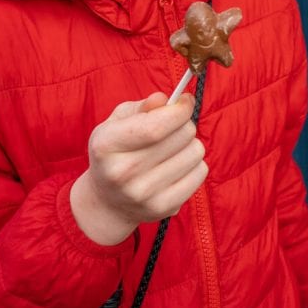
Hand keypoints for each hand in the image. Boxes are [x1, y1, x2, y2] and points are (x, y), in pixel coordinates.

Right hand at [70, 92, 207, 244]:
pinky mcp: (162, 208)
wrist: (107, 202)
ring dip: (190, 144)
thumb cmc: (116, 151)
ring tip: (174, 149)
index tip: (186, 101)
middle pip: (181, 136)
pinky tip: (178, 166)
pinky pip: (200, 173)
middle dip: (184, 124)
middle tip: (175, 127)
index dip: (180, 110)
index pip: (156, 126)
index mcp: (107, 145)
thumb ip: (142, 107)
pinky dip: (195, 164)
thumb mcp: (117, 122)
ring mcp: (142, 194)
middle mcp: (122, 172)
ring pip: (195, 153)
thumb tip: (164, 99)